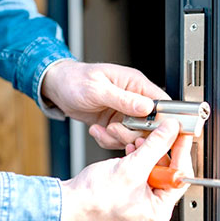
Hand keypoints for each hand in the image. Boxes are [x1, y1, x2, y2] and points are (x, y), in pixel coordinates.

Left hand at [42, 60, 169, 148]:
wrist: (57, 88)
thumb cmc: (75, 80)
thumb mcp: (97, 89)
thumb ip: (124, 99)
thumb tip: (148, 107)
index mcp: (136, 84)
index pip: (162, 103)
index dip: (162, 120)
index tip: (150, 130)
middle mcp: (135, 99)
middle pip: (150, 125)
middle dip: (132, 133)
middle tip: (115, 129)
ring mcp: (126, 113)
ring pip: (135, 136)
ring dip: (117, 138)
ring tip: (103, 129)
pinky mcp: (116, 124)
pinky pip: (120, 140)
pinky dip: (107, 140)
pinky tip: (96, 130)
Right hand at [59, 119, 193, 220]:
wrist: (68, 202)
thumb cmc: (94, 199)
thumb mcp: (132, 168)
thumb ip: (155, 146)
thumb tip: (171, 131)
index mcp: (160, 209)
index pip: (181, 175)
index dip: (182, 151)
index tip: (182, 133)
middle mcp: (153, 204)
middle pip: (169, 168)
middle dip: (161, 148)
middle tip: (162, 131)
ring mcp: (142, 196)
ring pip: (154, 164)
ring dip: (148, 149)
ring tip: (139, 140)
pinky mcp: (132, 187)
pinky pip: (142, 166)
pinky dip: (138, 155)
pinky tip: (132, 148)